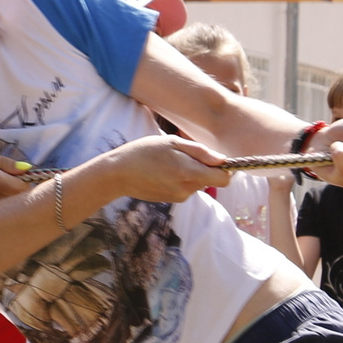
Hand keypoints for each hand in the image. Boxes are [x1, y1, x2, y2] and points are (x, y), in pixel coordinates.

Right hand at [0, 141, 31, 207]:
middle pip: (18, 203)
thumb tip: (26, 169)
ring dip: (12, 200)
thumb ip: (2, 163)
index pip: (26, 190)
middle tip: (27, 181)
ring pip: (5, 208)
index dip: (35, 183)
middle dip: (26, 194)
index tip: (37, 175)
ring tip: (11, 186)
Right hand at [101, 133, 229, 203]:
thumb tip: (223, 160)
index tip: (215, 159)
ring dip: (191, 173)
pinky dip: (181, 179)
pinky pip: (186, 188)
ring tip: (170, 162)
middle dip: (205, 168)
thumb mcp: (172, 143)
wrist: (118, 174)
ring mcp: (179, 197)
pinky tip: (164, 172)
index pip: (224, 179)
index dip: (225, 169)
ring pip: (198, 184)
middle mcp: (187, 188)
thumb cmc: (143, 152)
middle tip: (184, 155)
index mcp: (189, 172)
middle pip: (211, 181)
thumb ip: (200, 152)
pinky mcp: (172, 200)